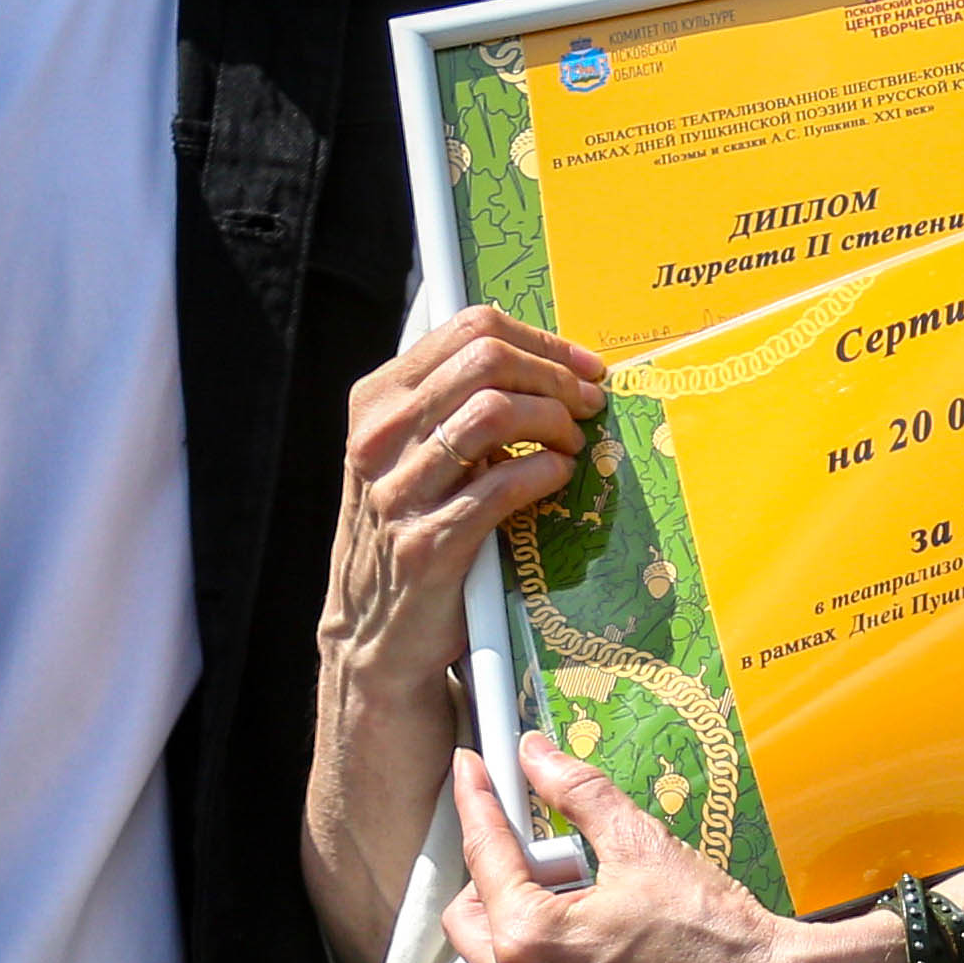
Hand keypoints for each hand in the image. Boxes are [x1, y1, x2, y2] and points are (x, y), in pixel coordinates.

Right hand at [323, 305, 609, 688]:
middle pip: (486, 360)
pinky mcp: (427, 544)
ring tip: (572, 445)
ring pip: (495, 411)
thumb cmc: (411, 530)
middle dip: (555, 377)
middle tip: (588, 405)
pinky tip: (559, 478)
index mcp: (377, 400)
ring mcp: (398, 490)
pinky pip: (501, 486)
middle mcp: (379, 436)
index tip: (584, 366)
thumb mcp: (412, 454)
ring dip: (553, 422)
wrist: (375, 634)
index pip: (468, 328)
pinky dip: (544, 472)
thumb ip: (455, 403)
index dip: (542, 340)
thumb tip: (546, 361)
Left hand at [442, 734, 904, 962]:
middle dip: (494, 873)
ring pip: (499, 958)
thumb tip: (538, 756)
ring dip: (523, 917)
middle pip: (469, 916)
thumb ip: (577, 793)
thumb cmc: (711, 931)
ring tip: (588, 894)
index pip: (483, 854)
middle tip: (549, 846)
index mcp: (530, 940)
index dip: (476, 801)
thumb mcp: (640, 843)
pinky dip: (551, 957)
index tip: (471, 769)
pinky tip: (603, 935)